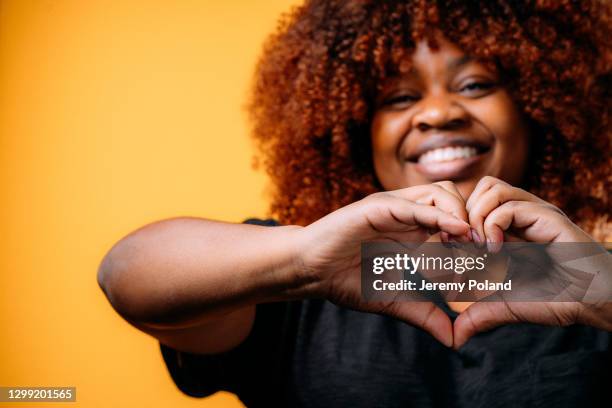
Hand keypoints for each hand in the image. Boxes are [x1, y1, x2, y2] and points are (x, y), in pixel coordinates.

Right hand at [296, 182, 470, 346]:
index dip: (475, 240)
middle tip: (485, 251)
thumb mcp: (393, 299)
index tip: (488, 264)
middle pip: (456, 200)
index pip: (456, 222)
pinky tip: (456, 232)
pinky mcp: (379, 207)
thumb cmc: (345, 281)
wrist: (311, 271)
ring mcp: (394, 207)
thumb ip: (424, 314)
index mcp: (413, 232)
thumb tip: (455, 340)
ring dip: (461, 215)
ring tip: (469, 242)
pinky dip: (440, 215)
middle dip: (475, 223)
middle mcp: (408, 215)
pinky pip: (416, 204)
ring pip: (442, 193)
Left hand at [453, 176, 611, 348]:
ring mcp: (534, 212)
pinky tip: (495, 251)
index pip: (472, 204)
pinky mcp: (547, 216)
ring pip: (490, 188)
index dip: (455, 225)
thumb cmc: (554, 301)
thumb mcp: (505, 307)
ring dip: (476, 217)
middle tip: (462, 247)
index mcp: (510, 227)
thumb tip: (455, 339)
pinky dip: (492, 226)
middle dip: (462, 216)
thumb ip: (478, 316)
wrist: (594, 302)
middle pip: (479, 189)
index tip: (451, 252)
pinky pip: (507, 206)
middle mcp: (521, 214)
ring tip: (480, 248)